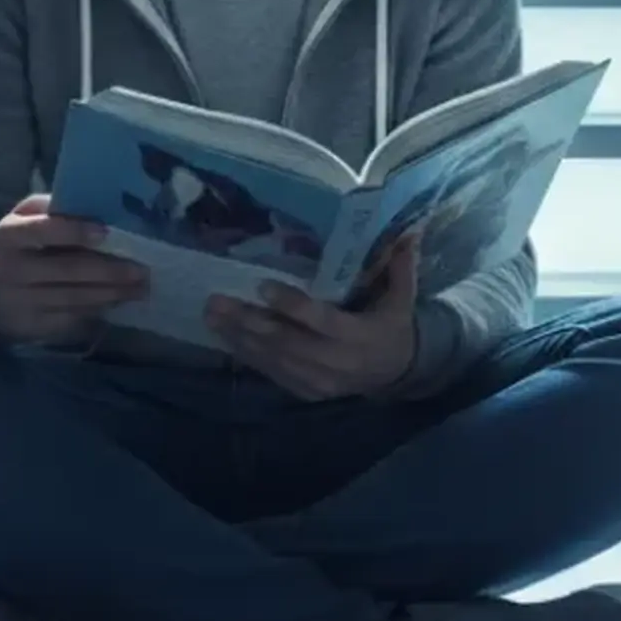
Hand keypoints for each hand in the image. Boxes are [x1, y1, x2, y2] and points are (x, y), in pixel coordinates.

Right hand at [0, 194, 148, 345]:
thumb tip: (90, 205)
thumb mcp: (22, 219)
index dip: (74, 231)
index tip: (106, 231)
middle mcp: (13, 270)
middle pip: (68, 270)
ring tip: (140, 287)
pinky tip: (118, 301)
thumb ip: (50, 208)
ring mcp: (23, 302)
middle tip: (142, 268)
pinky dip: (99, 309)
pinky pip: (73, 318)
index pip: (42, 231)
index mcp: (8, 236)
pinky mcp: (34, 328)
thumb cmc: (17, 247)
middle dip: (109, 270)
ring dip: (113, 293)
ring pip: (76, 298)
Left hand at [205, 228, 422, 400]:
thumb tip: (410, 230)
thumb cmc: (394, 328)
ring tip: (211, 316)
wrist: (397, 375)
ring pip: (273, 359)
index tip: (261, 286)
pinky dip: (247, 355)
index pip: (320, 321)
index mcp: (359, 337)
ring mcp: (317, 381)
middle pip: (286, 342)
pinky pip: (271, 373)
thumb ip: (401, 267)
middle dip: (248, 322)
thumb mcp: (402, 299)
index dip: (291, 306)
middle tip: (217, 302)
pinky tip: (225, 337)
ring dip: (238, 338)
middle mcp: (335, 362)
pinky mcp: (305, 391)